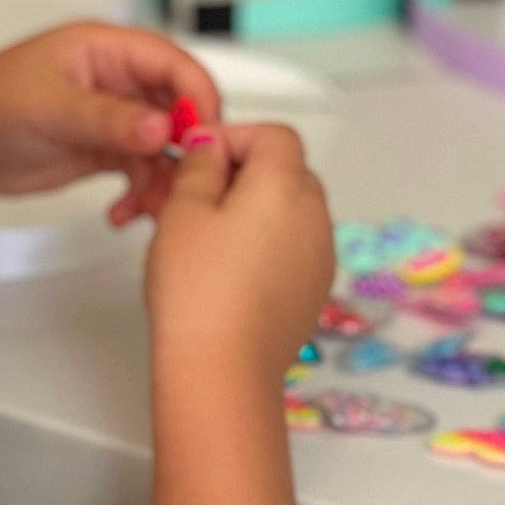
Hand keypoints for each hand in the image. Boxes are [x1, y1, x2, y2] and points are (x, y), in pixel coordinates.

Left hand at [0, 23, 219, 225]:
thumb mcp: (51, 109)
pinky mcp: (105, 150)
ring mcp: (114, 116)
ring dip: (162, 180)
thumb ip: (108, 119)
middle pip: (179, 107)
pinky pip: (141, 171)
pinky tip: (120, 214)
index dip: (197, 96)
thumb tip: (164, 127)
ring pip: (164, 146)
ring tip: (146, 209)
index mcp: (107, 50)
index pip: (173, 64)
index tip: (204, 136)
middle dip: (186, 147)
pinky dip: (140, 195)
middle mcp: (117, 80)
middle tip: (182, 182)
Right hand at [146, 123, 333, 377]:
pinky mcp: (314, 289)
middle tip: (197, 195)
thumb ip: (200, 166)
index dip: (234, 137)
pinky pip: (295, 247)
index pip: (274, 134)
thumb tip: (211, 147)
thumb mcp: (182, 211)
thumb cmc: (198, 291)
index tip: (198, 158)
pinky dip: (268, 244)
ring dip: (256, 210)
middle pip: (288, 170)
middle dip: (245, 173)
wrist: (222, 369)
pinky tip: (230, 270)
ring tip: (208, 237)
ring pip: (291, 211)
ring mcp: (321, 255)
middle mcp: (316, 215)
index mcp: (286, 185)